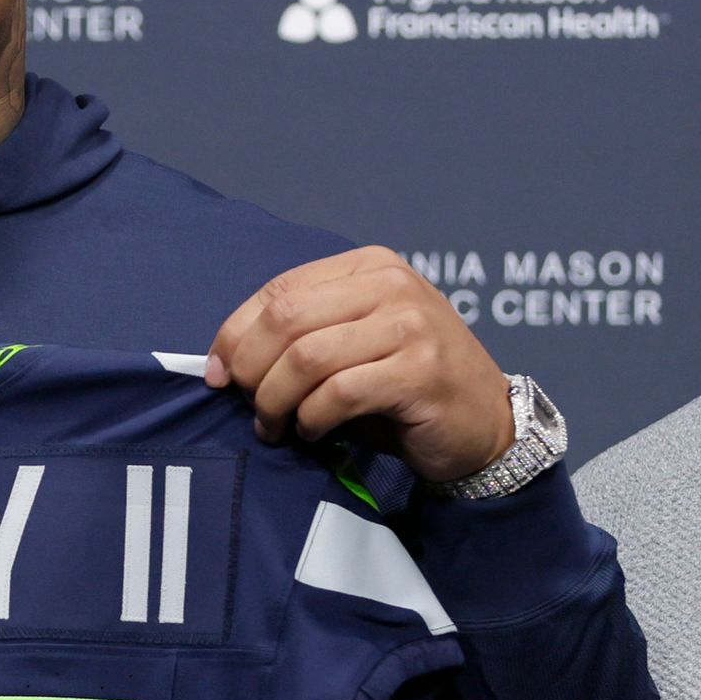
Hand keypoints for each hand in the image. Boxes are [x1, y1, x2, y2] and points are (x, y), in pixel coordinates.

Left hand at [206, 248, 511, 483]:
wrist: (484, 423)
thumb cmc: (407, 386)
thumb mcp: (356, 342)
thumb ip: (305, 335)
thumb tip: (224, 360)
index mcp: (370, 266)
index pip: (280, 289)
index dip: (236, 332)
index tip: (215, 372)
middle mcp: (392, 285)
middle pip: (286, 319)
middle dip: (250, 369)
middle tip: (247, 406)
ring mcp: (410, 325)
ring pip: (307, 357)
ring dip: (276, 400)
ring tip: (275, 426)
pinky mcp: (419, 372)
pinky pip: (338, 394)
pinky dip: (312, 420)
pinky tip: (313, 433)